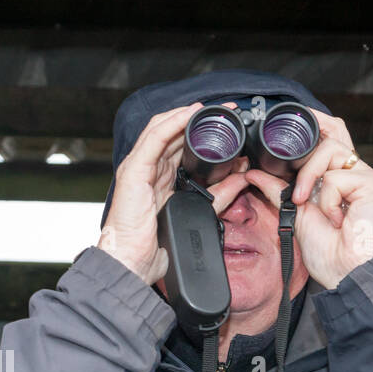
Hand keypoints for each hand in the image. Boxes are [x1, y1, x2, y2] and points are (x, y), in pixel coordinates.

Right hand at [98, 101, 236, 284]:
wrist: (131, 263)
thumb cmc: (152, 246)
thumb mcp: (197, 214)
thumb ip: (219, 195)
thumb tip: (240, 177)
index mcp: (159, 178)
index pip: (179, 143)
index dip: (200, 130)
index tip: (227, 125)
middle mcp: (147, 169)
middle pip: (171, 131)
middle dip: (198, 118)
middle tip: (226, 111)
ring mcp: (138, 168)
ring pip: (161, 128)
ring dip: (188, 114)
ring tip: (212, 108)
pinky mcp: (134, 171)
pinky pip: (155, 139)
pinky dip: (173, 122)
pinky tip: (190, 114)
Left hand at [232, 112, 372, 289]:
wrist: (347, 271)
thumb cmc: (329, 250)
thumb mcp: (294, 214)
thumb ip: (277, 191)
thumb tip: (254, 173)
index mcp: (335, 177)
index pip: (328, 136)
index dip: (314, 124)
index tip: (289, 124)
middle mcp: (351, 171)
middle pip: (334, 130)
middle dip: (313, 132)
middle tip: (291, 149)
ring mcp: (364, 175)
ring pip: (330, 148)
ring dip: (308, 176)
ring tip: (305, 202)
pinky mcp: (372, 183)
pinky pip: (337, 176)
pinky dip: (327, 199)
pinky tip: (334, 218)